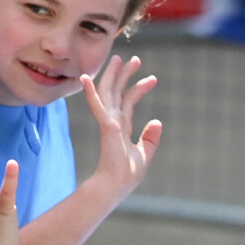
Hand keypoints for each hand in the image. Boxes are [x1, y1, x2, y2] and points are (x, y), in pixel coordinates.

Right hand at [81, 55, 161, 197]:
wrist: (116, 186)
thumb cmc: (127, 175)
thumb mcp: (144, 154)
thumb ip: (150, 138)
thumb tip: (157, 121)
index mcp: (121, 128)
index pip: (129, 102)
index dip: (139, 88)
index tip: (153, 78)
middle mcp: (113, 122)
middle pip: (117, 92)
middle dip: (125, 75)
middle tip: (135, 59)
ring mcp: (108, 122)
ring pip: (109, 93)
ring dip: (113, 75)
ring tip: (122, 59)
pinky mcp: (106, 126)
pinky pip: (97, 106)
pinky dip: (91, 92)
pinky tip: (86, 78)